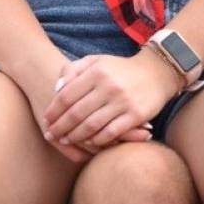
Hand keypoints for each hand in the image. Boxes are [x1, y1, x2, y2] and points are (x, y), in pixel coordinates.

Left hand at [42, 54, 174, 151]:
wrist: (157, 72)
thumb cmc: (120, 68)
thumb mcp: (95, 61)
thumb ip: (73, 70)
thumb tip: (57, 89)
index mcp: (96, 72)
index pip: (67, 95)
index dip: (54, 110)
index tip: (46, 119)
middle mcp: (108, 86)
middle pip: (76, 112)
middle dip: (61, 127)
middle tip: (51, 135)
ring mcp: (123, 101)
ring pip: (92, 125)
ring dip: (76, 136)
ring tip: (66, 140)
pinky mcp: (136, 115)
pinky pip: (112, 132)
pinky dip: (98, 139)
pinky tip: (89, 143)